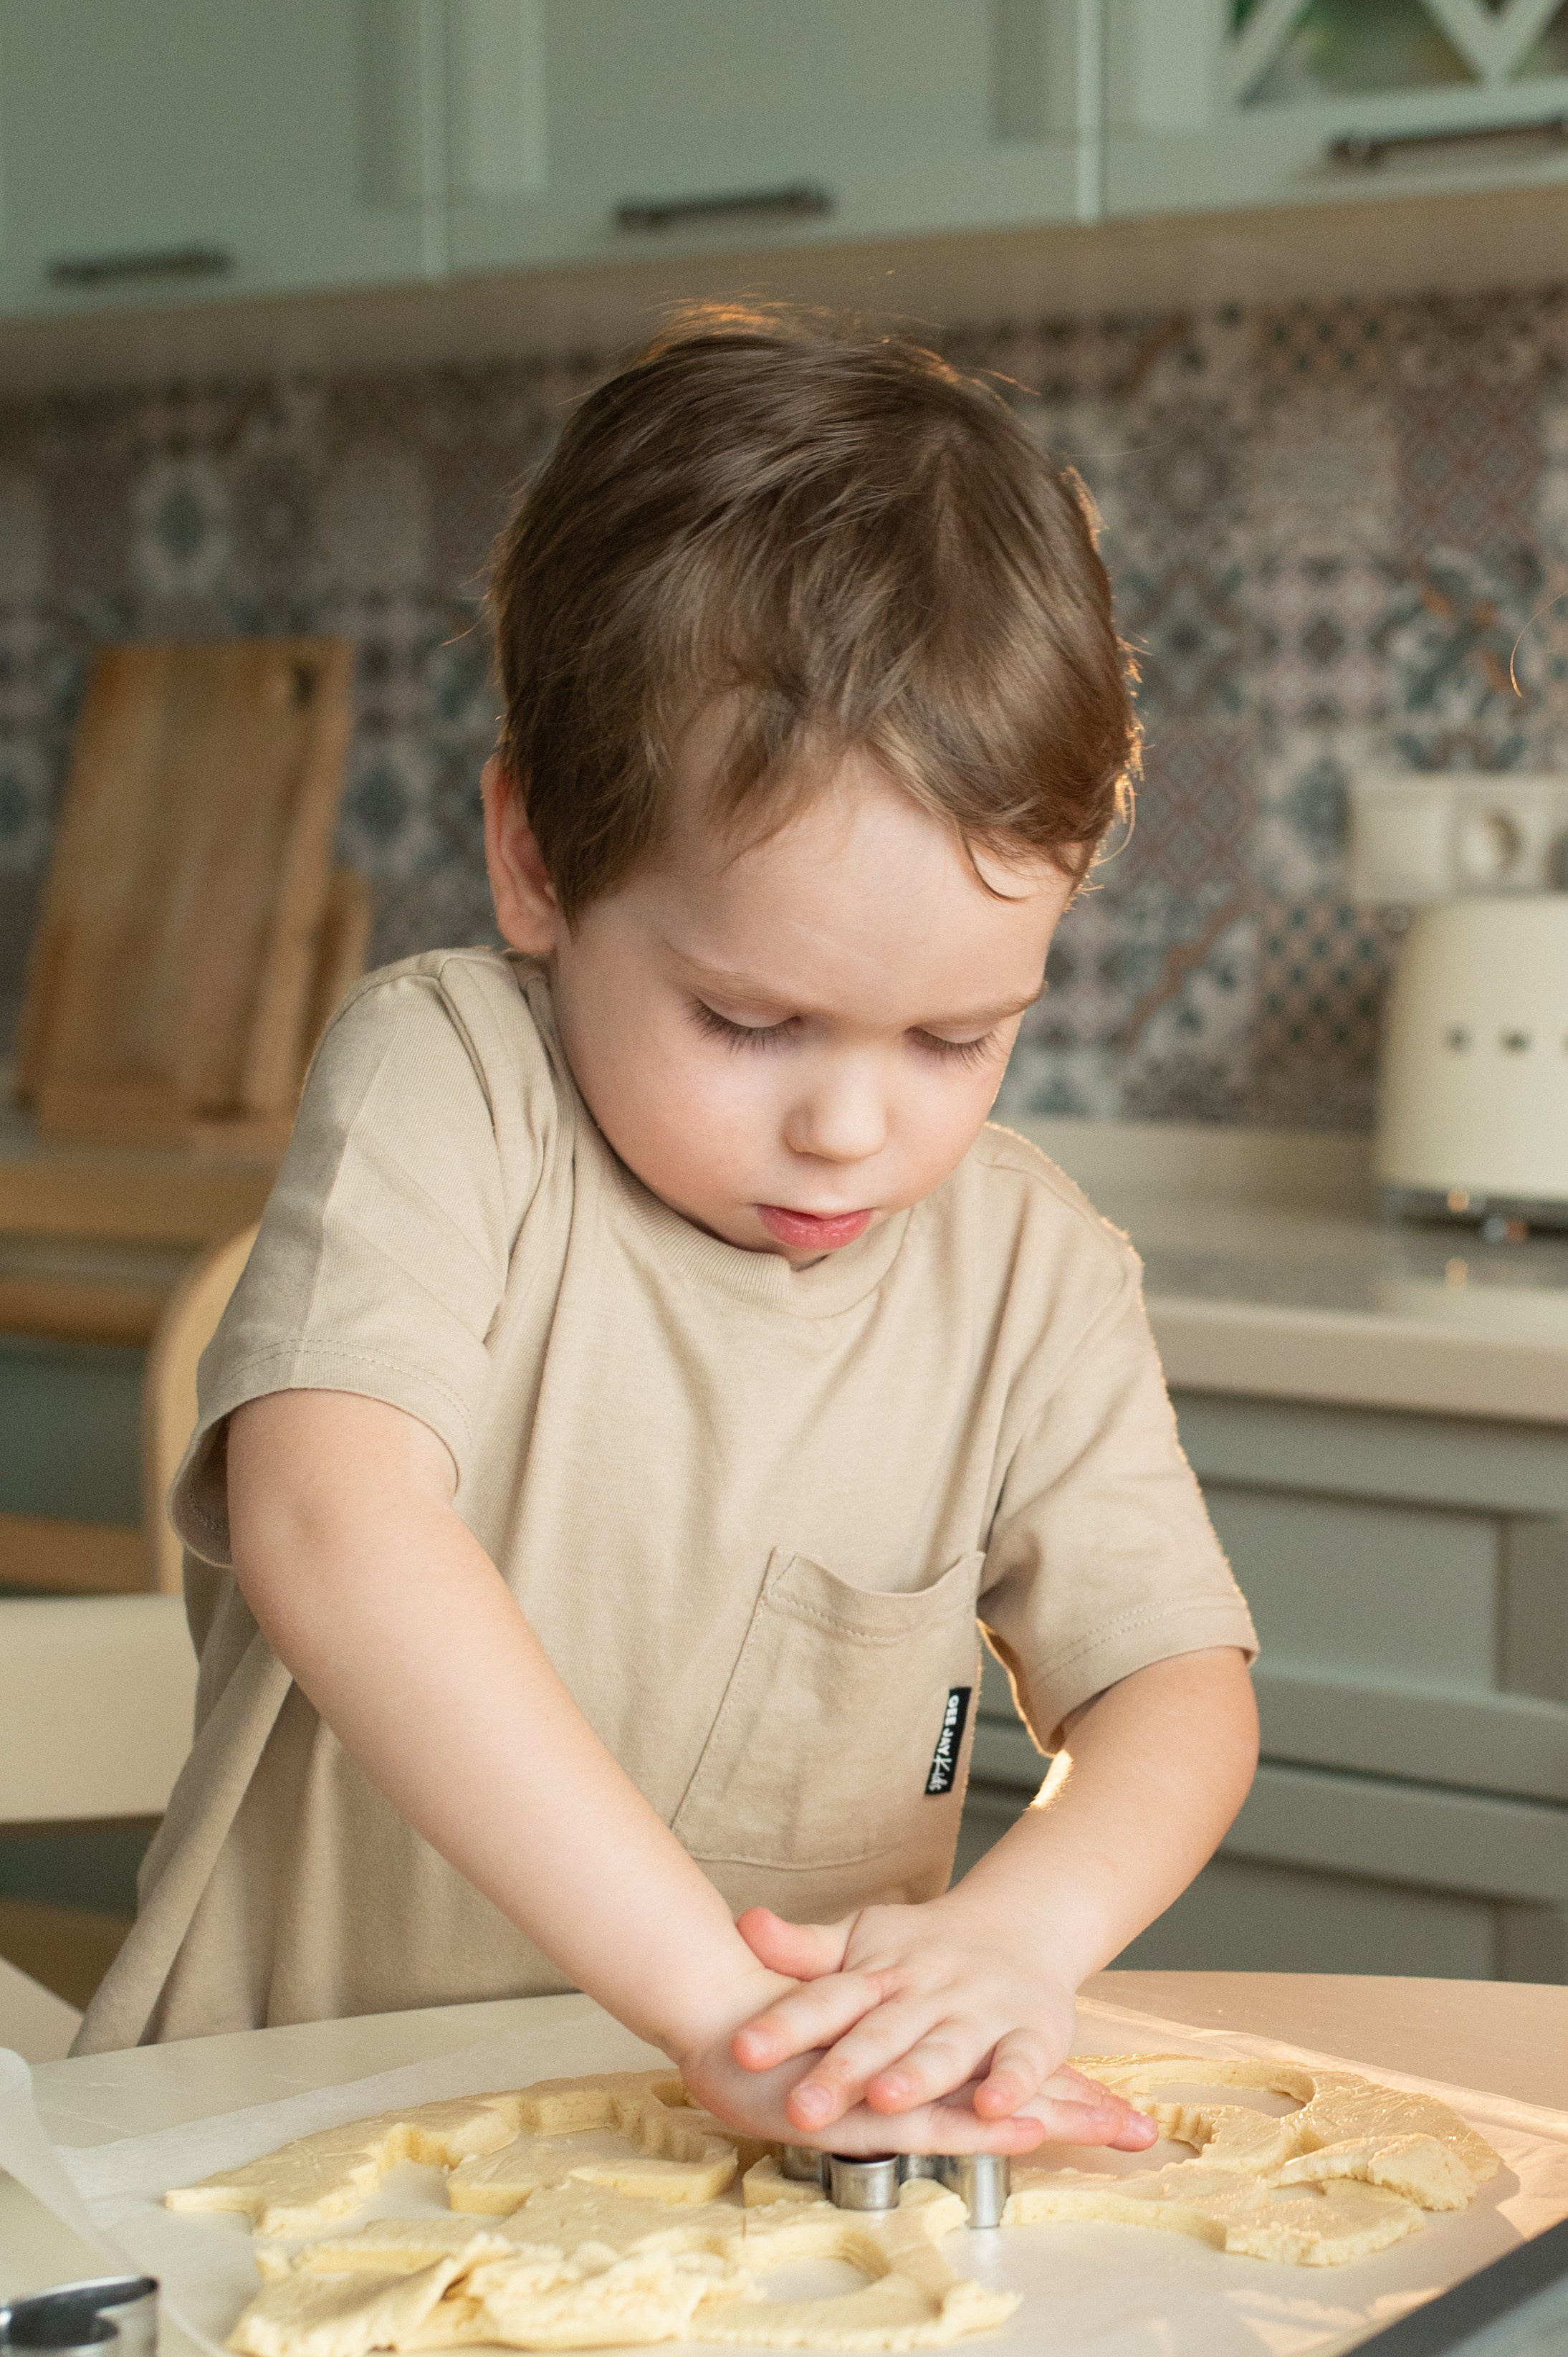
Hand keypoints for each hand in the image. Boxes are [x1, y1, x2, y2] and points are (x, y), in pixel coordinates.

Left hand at [729, 1898, 1157, 2150]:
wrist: (1020, 1926)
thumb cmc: (922, 1948)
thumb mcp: (861, 1942)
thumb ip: (805, 1949)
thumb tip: (744, 1924)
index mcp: (880, 1972)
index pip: (827, 1998)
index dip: (785, 2024)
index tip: (742, 2048)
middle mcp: (927, 1991)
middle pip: (880, 2033)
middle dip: (843, 2069)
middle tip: (799, 2104)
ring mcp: (980, 2011)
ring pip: (946, 2048)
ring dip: (918, 2075)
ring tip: (884, 2098)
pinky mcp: (1030, 2034)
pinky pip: (1021, 2062)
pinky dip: (1010, 2085)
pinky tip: (993, 2109)